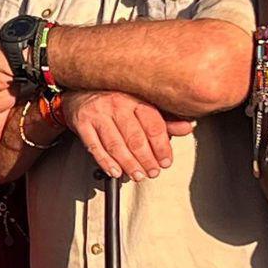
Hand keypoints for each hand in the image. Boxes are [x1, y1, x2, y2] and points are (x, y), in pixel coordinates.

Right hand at [63, 90, 192, 180]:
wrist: (80, 93)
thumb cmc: (114, 100)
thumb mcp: (140, 105)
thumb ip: (164, 119)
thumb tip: (187, 127)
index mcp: (135, 97)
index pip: (153, 124)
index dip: (162, 147)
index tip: (166, 161)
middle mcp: (117, 103)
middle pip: (135, 137)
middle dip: (146, 159)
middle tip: (153, 172)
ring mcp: (98, 113)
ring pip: (116, 144)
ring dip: (129, 164)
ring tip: (138, 175)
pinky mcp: (82, 123)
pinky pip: (95, 147)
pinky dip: (106, 162)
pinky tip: (115, 171)